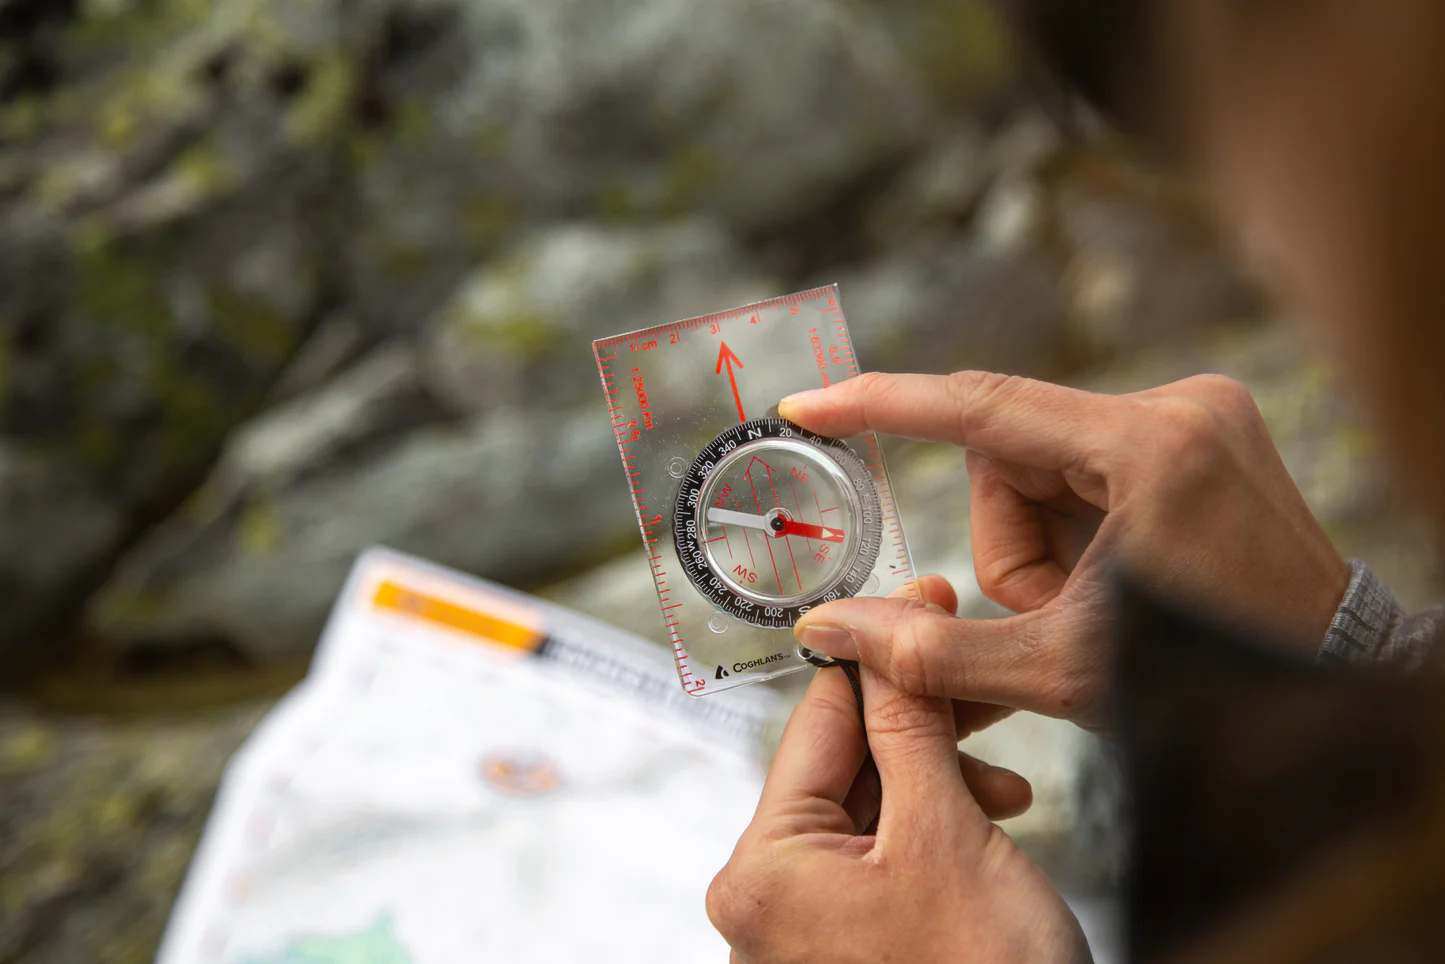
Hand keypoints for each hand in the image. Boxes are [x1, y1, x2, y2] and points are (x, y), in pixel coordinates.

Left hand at [706, 665, 1089, 962]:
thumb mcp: (947, 832)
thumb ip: (909, 727)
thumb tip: (885, 643)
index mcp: (762, 870)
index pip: (816, 724)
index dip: (879, 659)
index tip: (924, 605)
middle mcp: (764, 902)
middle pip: (841, 766)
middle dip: (920, 725)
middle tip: (977, 677)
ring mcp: (802, 931)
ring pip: (867, 809)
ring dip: (937, 778)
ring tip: (1006, 783)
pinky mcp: (844, 948)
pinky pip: (878, 857)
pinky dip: (933, 828)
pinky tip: (990, 817)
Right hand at [783, 371, 1349, 731]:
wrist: (1332, 687)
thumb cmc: (1213, 684)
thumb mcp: (1061, 670)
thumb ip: (934, 653)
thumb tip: (827, 630)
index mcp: (1147, 449)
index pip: (980, 407)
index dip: (881, 404)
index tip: (808, 403)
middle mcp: (1177, 407)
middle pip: (1010, 455)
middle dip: (1009, 544)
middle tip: (1047, 614)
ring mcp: (1196, 414)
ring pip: (1043, 465)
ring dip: (1039, 543)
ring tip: (1090, 607)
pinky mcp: (1201, 432)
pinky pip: (1086, 466)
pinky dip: (1073, 530)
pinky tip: (1113, 578)